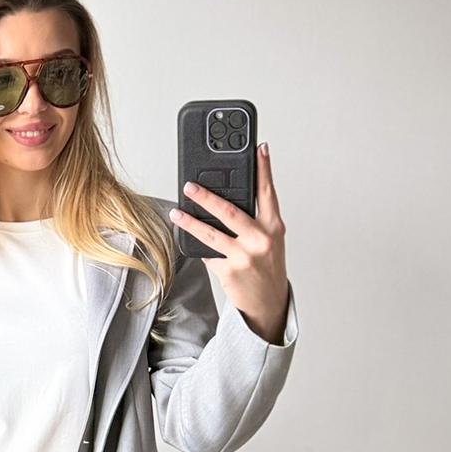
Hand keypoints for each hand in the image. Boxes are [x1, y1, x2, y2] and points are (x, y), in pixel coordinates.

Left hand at [170, 142, 288, 344]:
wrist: (267, 303)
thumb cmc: (267, 268)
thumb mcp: (269, 241)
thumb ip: (256, 221)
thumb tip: (227, 202)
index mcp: (274, 227)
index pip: (268, 192)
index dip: (264, 168)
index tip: (258, 148)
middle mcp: (261, 240)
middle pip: (230, 211)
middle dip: (206, 197)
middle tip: (190, 186)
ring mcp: (244, 256)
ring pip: (211, 234)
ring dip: (189, 222)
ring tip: (176, 213)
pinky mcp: (229, 271)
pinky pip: (208, 254)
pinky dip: (199, 247)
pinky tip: (190, 241)